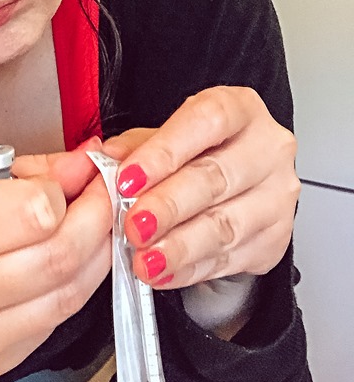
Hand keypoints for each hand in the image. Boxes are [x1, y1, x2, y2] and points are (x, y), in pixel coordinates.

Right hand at [0, 141, 111, 381]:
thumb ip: (23, 172)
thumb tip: (83, 163)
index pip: (31, 213)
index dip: (61, 190)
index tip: (68, 176)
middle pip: (58, 256)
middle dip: (96, 218)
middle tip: (102, 193)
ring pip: (68, 293)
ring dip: (96, 253)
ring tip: (92, 223)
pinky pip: (55, 320)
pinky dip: (74, 285)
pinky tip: (69, 261)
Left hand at [103, 86, 299, 289]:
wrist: (237, 184)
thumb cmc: (198, 151)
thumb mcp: (163, 135)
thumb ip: (134, 145)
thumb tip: (104, 159)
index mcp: (240, 109)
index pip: (207, 122)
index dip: (164, 151)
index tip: (127, 178)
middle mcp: (267, 148)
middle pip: (215, 178)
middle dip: (168, 206)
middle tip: (134, 225)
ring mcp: (276, 195)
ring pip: (226, 225)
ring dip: (179, 246)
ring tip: (145, 259)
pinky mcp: (275, 238)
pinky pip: (230, 259)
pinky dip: (191, 269)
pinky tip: (164, 272)